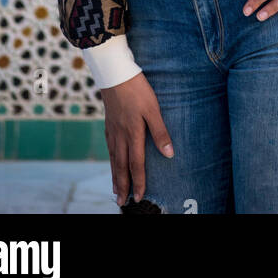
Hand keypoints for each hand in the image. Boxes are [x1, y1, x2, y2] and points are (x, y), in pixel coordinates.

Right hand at [99, 71, 173, 206]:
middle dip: (123, 186)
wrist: (115, 74)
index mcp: (133, 133)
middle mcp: (120, 136)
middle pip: (121, 166)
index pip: (136, 164)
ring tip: (115, 190)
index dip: (139, 181)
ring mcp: (112, 131)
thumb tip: (169, 154)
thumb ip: (160, 132)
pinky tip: (112, 163)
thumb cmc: (137, 90)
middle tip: (122, 202)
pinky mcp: (108, 124)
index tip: (140, 197)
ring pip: (113, 159)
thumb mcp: (153, 108)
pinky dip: (111, 161)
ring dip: (115, 176)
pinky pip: (109, 148)